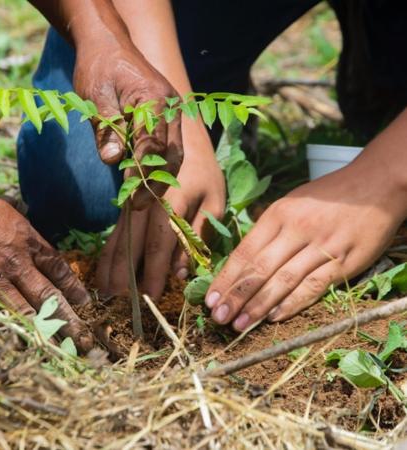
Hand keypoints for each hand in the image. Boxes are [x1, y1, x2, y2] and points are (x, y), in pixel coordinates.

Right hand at [0, 185, 93, 351]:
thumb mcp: (17, 219)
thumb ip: (34, 241)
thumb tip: (50, 261)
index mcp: (29, 243)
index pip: (59, 270)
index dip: (74, 288)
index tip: (85, 302)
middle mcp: (17, 263)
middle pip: (47, 294)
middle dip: (66, 317)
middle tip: (81, 335)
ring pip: (23, 309)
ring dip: (42, 329)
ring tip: (58, 346)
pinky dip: (10, 325)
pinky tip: (21, 339)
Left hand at [73, 43, 182, 208]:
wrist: (109, 45)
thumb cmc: (100, 68)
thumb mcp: (96, 96)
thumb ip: (107, 128)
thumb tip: (113, 161)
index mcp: (155, 99)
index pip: (153, 144)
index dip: (142, 171)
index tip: (130, 193)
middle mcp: (172, 108)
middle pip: (172, 154)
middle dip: (156, 183)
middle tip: (138, 205)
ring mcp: (173, 113)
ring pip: (174, 155)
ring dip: (160, 179)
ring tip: (142, 201)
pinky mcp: (168, 119)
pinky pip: (169, 148)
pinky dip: (159, 168)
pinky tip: (146, 182)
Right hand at [95, 119, 225, 298]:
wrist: (180, 140)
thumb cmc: (203, 173)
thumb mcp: (213, 202)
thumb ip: (197, 234)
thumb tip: (181, 272)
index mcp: (170, 204)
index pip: (159, 245)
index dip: (155, 274)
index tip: (153, 299)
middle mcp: (144, 207)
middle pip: (130, 248)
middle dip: (125, 280)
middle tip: (120, 309)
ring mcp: (131, 207)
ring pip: (117, 244)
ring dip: (111, 272)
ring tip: (105, 299)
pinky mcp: (125, 209)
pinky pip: (114, 237)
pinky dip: (108, 258)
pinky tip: (103, 276)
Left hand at [205, 158, 406, 330]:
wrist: (376, 185)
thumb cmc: (327, 196)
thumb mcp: (290, 203)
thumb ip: (268, 230)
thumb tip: (243, 261)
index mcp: (278, 214)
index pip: (245, 252)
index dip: (226, 277)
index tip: (211, 298)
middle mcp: (296, 229)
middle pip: (259, 269)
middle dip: (236, 296)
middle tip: (218, 317)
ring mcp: (321, 245)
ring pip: (283, 280)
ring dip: (259, 305)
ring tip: (240, 324)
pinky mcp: (344, 260)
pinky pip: (314, 285)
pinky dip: (293, 303)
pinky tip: (275, 317)